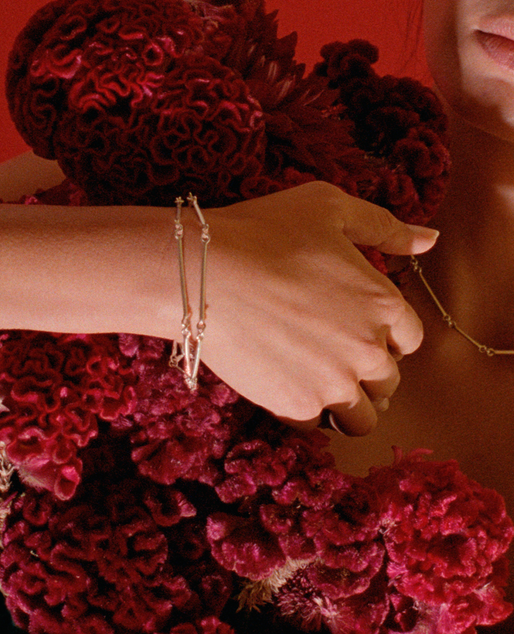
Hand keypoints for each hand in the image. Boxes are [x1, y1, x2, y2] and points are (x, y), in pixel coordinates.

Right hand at [199, 182, 437, 434]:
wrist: (205, 273)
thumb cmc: (265, 232)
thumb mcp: (330, 207)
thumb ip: (385, 227)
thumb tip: (429, 239)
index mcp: (384, 304)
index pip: (410, 340)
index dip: (387, 338)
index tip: (359, 332)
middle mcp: (369, 350)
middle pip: (388, 382)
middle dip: (368, 373)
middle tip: (335, 358)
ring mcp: (334, 383)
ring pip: (362, 418)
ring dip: (349, 405)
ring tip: (322, 387)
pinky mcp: (296, 406)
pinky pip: (317, 426)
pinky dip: (308, 413)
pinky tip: (289, 388)